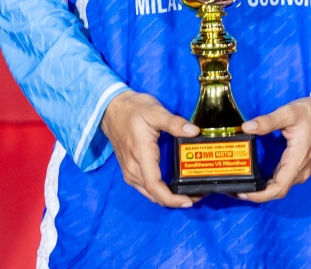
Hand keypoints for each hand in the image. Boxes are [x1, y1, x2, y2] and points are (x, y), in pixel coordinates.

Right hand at [100, 90, 199, 207]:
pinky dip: (161, 193)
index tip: (189, 200)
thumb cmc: (133, 110)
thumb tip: (194, 131)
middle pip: (155, 195)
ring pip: (151, 195)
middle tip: (199, 194)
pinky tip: (174, 187)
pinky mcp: (130, 172)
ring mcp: (130, 172)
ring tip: (190, 191)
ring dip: (169, 198)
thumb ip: (174, 122)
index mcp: (141, 155)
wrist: (111, 110)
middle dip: (177, 200)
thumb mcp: (155, 111)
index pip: (154, 185)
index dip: (172, 199)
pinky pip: (146, 189)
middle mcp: (133, 168)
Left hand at [236, 96, 310, 202]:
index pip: (278, 188)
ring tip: (240, 185)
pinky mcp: (298, 167)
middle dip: (255, 194)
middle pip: (277, 191)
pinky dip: (268, 184)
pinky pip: (282, 180)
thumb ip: (267, 121)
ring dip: (261, 191)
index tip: (243, 193)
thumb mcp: (289, 113)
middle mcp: (300, 170)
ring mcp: (300, 170)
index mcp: (297, 160)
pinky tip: (256, 179)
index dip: (259, 195)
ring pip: (279, 187)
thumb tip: (247, 127)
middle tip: (234, 190)